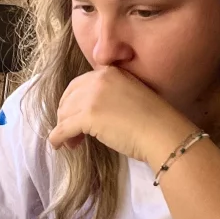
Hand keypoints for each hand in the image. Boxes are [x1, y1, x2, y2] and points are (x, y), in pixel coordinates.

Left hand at [47, 66, 194, 167]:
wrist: (163, 132)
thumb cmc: (154, 119)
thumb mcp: (130, 94)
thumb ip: (111, 94)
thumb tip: (93, 112)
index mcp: (108, 72)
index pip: (78, 85)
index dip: (73, 102)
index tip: (75, 115)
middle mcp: (98, 80)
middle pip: (68, 98)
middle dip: (66, 115)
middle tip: (72, 132)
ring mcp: (92, 98)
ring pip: (64, 114)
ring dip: (64, 128)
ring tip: (72, 143)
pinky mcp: (88, 117)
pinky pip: (63, 128)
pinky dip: (57, 138)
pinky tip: (59, 146)